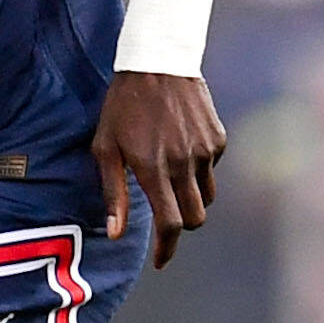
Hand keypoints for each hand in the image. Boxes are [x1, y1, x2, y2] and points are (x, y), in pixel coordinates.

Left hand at [91, 72, 225, 267]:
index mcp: (153, 169)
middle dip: (181, 226)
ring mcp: (205, 151)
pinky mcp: (218, 139)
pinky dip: (199, 171)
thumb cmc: (123, 106)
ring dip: (190, 199)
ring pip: (206, 197)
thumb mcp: (105, 147)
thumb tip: (115, 234)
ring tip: (170, 178)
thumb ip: (112, 193)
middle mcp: (183, 163)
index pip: (170, 224)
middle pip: (194, 218)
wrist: (158, 61)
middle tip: (166, 218)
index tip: (161, 261)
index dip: (167, 249)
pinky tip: (180, 150)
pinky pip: (212, 170)